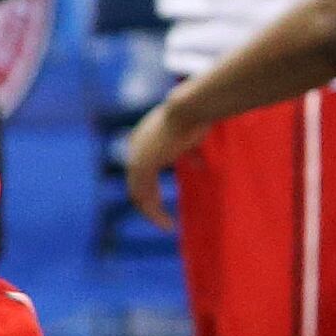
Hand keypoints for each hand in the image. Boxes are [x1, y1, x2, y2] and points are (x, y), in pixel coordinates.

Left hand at [120, 98, 204, 231]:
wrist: (188, 109)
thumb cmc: (194, 118)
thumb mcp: (191, 140)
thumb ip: (191, 153)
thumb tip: (200, 166)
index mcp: (143, 141)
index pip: (142, 172)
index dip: (151, 189)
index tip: (162, 203)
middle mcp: (135, 149)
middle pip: (137, 184)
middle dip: (150, 204)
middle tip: (163, 221)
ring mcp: (136, 157)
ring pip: (139, 193)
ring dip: (152, 212)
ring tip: (166, 226)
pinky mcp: (143, 165)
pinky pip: (144, 195)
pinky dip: (153, 212)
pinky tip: (166, 223)